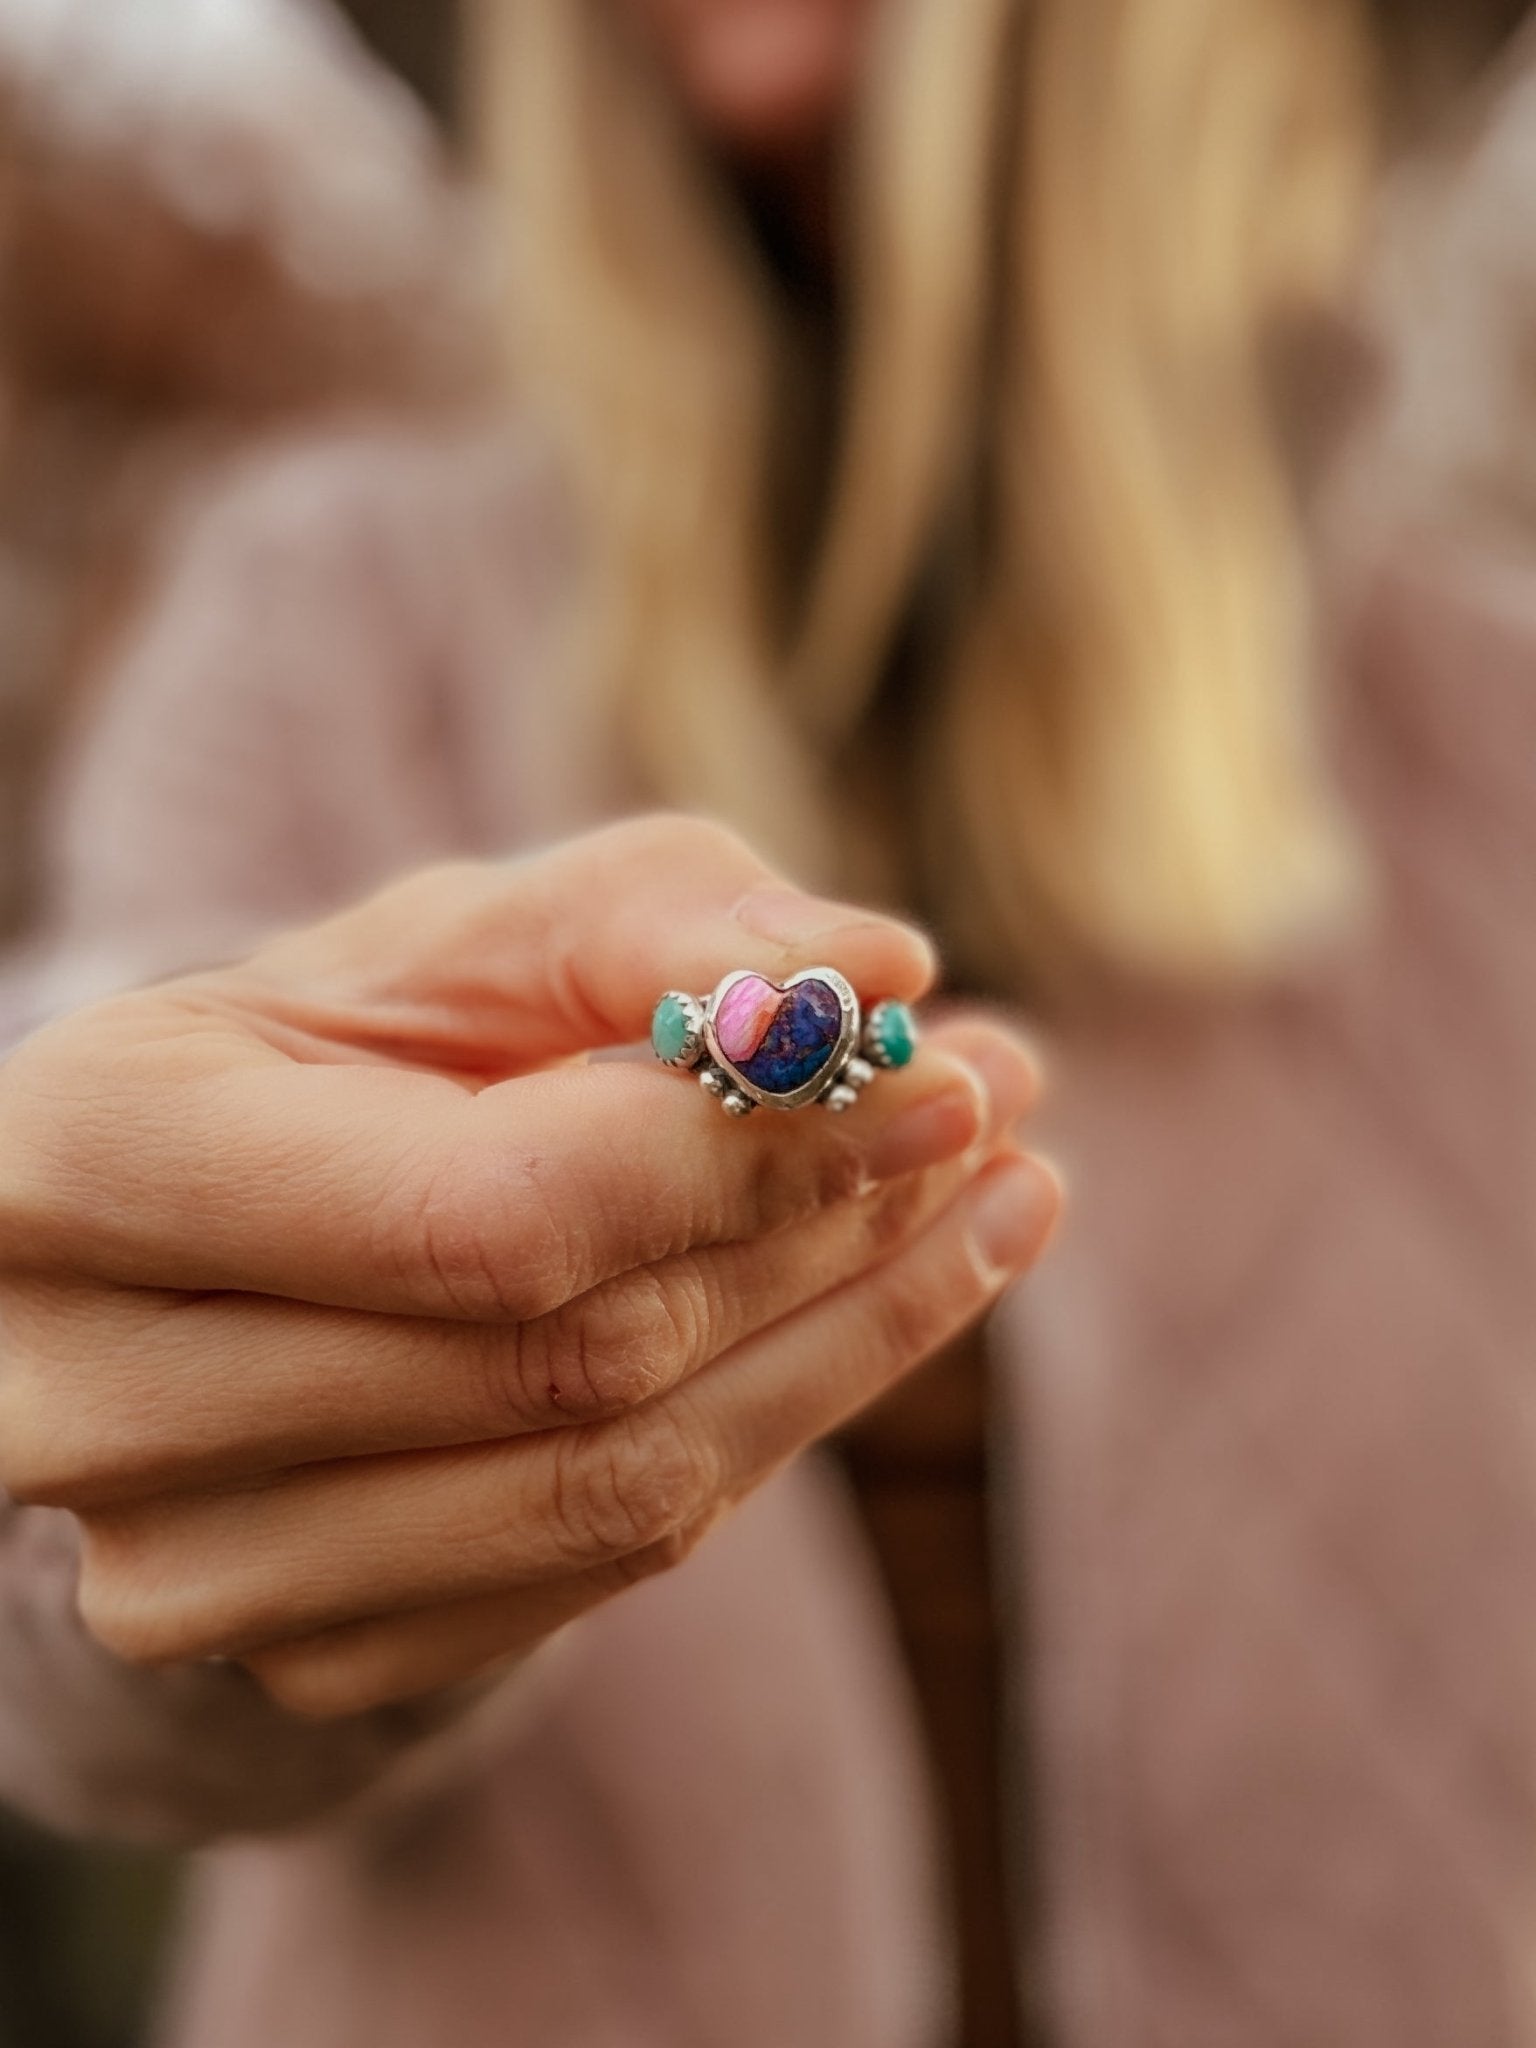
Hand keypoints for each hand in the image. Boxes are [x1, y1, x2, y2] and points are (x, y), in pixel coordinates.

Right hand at [0, 818, 1055, 1717]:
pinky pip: (611, 1558)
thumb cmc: (344, 1049)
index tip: (941, 1072)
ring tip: (998, 1202)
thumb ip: (656, 923)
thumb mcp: (467, 938)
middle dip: (830, 1231)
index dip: (737, 1155)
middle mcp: (96, 1398)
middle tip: (997, 1115)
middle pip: (571, 1362)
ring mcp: (194, 1568)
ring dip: (853, 1336)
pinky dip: (780, 1420)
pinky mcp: (305, 1655)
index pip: (482, 1218)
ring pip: (619, 1484)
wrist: (216, 1240)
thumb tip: (885, 970)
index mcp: (92, 1162)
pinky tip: (887, 1305)